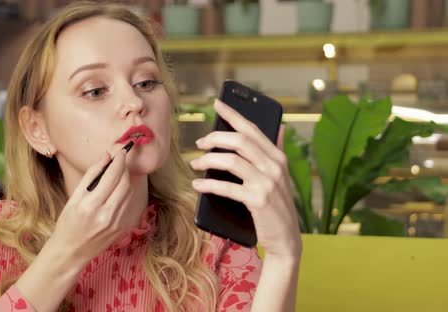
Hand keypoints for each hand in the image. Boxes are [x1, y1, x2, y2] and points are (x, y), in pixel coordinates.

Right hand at [46, 149, 138, 265]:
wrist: (71, 252)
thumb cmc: (68, 223)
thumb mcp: (73, 198)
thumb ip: (91, 176)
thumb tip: (106, 157)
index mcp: (90, 205)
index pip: (112, 176)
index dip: (119, 160)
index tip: (120, 150)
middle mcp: (106, 215)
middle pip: (124, 183)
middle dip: (124, 167)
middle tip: (121, 158)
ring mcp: (117, 223)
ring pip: (129, 193)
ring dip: (127, 178)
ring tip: (119, 171)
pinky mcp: (123, 228)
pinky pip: (129, 204)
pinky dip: (127, 192)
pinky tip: (119, 188)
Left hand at [190, 99, 301, 259]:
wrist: (286, 240)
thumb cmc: (275, 207)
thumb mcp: (279, 178)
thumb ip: (275, 153)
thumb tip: (279, 128)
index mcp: (278, 157)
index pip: (253, 129)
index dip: (233, 115)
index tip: (217, 103)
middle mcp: (275, 166)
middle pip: (240, 141)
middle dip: (215, 138)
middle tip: (200, 144)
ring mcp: (267, 183)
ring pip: (231, 160)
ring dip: (208, 161)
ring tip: (195, 164)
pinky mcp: (258, 200)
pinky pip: (227, 187)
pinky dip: (209, 185)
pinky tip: (198, 186)